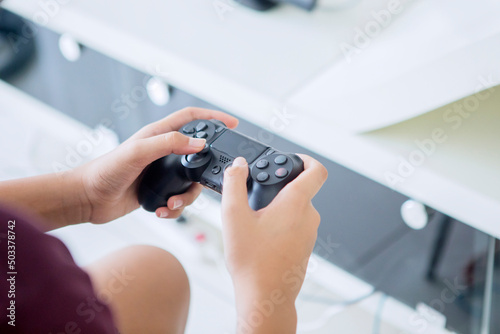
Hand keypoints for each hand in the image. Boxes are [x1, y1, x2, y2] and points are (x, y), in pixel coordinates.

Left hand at [74, 107, 237, 223]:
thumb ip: (169, 144)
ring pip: (191, 182)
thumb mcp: (138, 151)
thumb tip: (199, 143)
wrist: (89, 199)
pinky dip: (176, 207)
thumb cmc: (105, 170)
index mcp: (158, 134)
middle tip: (214, 176)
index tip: (232, 123)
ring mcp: (162, 173)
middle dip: (206, 167)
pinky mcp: (159, 191)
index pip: (191, 118)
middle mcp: (163, 152)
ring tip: (173, 202)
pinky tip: (163, 210)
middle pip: (197, 154)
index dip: (213, 118)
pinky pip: (179, 199)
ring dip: (188, 195)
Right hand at [221, 155, 326, 333]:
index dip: (305, 158)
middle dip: (279, 187)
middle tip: (257, 194)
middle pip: (301, 188)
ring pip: (296, 208)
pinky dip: (281, 223)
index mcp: (296, 204)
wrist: (266, 297)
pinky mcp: (305, 246)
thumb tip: (238, 165)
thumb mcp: (234, 217)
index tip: (291, 158)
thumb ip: (234, 184)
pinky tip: (261, 236)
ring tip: (255, 219)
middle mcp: (309, 216)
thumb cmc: (253, 262)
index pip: (316, 170)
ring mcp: (309, 233)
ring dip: (279, 207)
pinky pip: (296, 224)